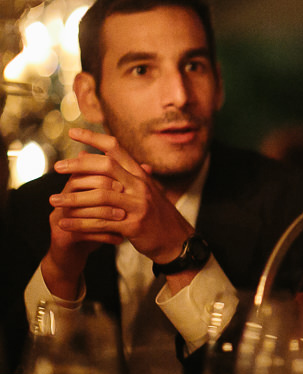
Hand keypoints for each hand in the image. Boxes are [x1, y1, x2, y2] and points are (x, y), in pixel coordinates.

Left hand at [42, 128, 194, 296]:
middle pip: (106, 167)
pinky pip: (101, 222)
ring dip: (72, 199)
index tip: (72, 132)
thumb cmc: (156, 215)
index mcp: (140, 175)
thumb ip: (123, 175)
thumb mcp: (145, 191)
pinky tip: (64, 224)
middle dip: (78, 165)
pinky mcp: (133, 225)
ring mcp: (138, 205)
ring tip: (53, 201)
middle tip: (57, 167)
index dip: (94, 137)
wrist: (176, 241)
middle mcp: (140, 186)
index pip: (116, 148)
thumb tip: (95, 157)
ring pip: (99, 196)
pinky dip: (80, 224)